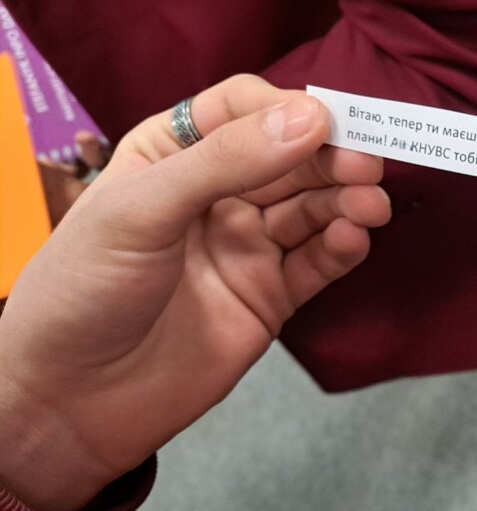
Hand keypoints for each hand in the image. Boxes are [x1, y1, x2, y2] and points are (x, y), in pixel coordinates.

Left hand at [0, 75, 390, 510]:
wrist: (71, 401)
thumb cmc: (82, 291)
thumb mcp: (142, 210)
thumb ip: (227, 161)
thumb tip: (311, 118)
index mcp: (171, 154)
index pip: (241, 110)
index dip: (285, 110)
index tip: (323, 121)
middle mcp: (216, 194)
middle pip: (290, 157)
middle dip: (331, 156)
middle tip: (368, 163)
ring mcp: (246, 246)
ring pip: (312, 209)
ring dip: (346, 201)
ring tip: (372, 205)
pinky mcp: (270, 297)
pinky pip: (317, 263)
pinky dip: (341, 248)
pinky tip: (354, 238)